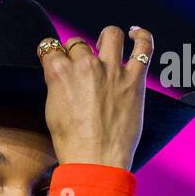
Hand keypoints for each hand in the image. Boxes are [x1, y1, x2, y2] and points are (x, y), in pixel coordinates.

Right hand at [36, 25, 152, 170]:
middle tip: (80, 68)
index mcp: (60, 73)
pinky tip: (136, 33)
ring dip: (105, 38)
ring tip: (104, 44)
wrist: (95, 163)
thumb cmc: (72, 144)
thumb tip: (62, 74)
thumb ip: (57, 86)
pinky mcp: (134, 79)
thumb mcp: (52, 112)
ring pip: (109, 35)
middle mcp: (86, 65)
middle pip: (78, 44)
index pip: (51, 47)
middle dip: (77, 53)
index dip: (52, 53)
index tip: (55, 58)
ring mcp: (112, 70)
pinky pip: (143, 46)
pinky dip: (141, 35)